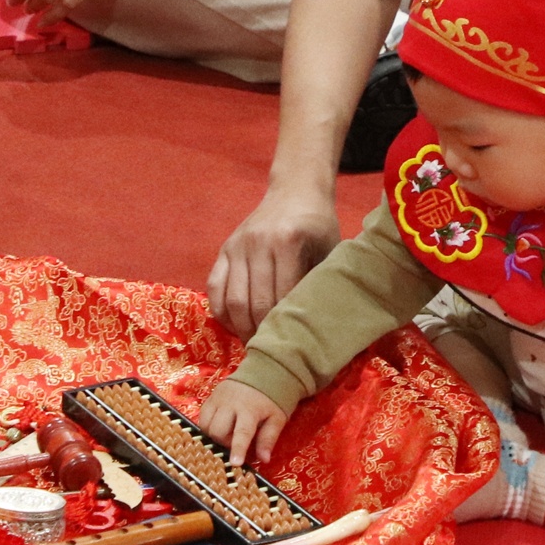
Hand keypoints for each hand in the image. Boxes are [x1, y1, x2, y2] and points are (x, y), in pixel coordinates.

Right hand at [198, 378, 288, 466]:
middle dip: (223, 443)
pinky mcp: (210, 397)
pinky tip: (218, 428)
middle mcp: (230, 403)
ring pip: (206, 425)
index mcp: (250, 409)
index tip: (234, 463)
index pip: (242, 433)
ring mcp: (218, 399)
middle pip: (217, 431)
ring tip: (227, 435)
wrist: (262, 372)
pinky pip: (202, 417)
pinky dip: (207, 427)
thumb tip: (263, 459)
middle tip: (234, 443)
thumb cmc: (271, 399)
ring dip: (214, 436)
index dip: (237, 449)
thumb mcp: (276, 418)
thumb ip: (268, 439)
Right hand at [208, 182, 340, 339]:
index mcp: (288, 241)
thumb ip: (320, 284)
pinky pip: (214, 287)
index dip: (284, 326)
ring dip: (240, 328)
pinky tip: (234, 325)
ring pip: (232, 299)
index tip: (290, 348)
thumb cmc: (319, 225)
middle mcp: (258, 242)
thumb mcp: (330, 251)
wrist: (296, 190)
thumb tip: (319, 328)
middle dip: (260, 333)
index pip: (282, 296)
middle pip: (253, 302)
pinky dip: (221, 311)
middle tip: (270, 354)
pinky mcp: (224, 248)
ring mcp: (237, 245)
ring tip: (253, 344)